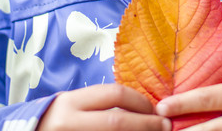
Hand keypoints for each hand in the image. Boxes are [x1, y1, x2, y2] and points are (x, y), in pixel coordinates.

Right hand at [37, 83, 170, 130]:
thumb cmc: (55, 121)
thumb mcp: (72, 106)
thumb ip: (98, 103)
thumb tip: (139, 106)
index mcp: (71, 103)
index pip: (114, 95)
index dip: (141, 101)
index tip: (155, 109)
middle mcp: (70, 122)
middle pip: (118, 123)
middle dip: (148, 124)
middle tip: (167, 126)